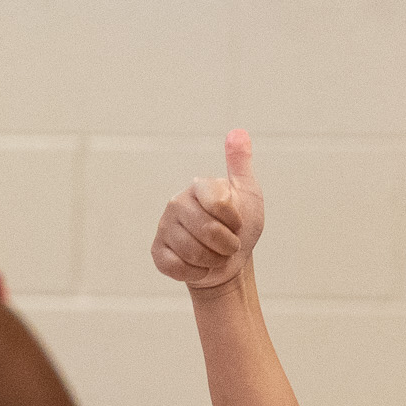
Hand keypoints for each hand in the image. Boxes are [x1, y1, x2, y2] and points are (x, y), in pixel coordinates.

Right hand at [151, 129, 265, 291]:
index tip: (237, 222)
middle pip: (209, 231)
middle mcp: (177, 203)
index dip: (235, 221)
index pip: (220, 203)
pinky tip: (200, 266)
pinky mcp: (158, 252)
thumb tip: (238, 132)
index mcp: (199, 187)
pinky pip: (178, 267)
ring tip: (215, 254)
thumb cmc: (240, 227)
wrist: (230, 262)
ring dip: (214, 260)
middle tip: (229, 244)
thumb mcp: (248, 194)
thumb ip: (240, 165)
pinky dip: (197, 272)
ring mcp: (165, 227)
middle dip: (228, 245)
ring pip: (194, 252)